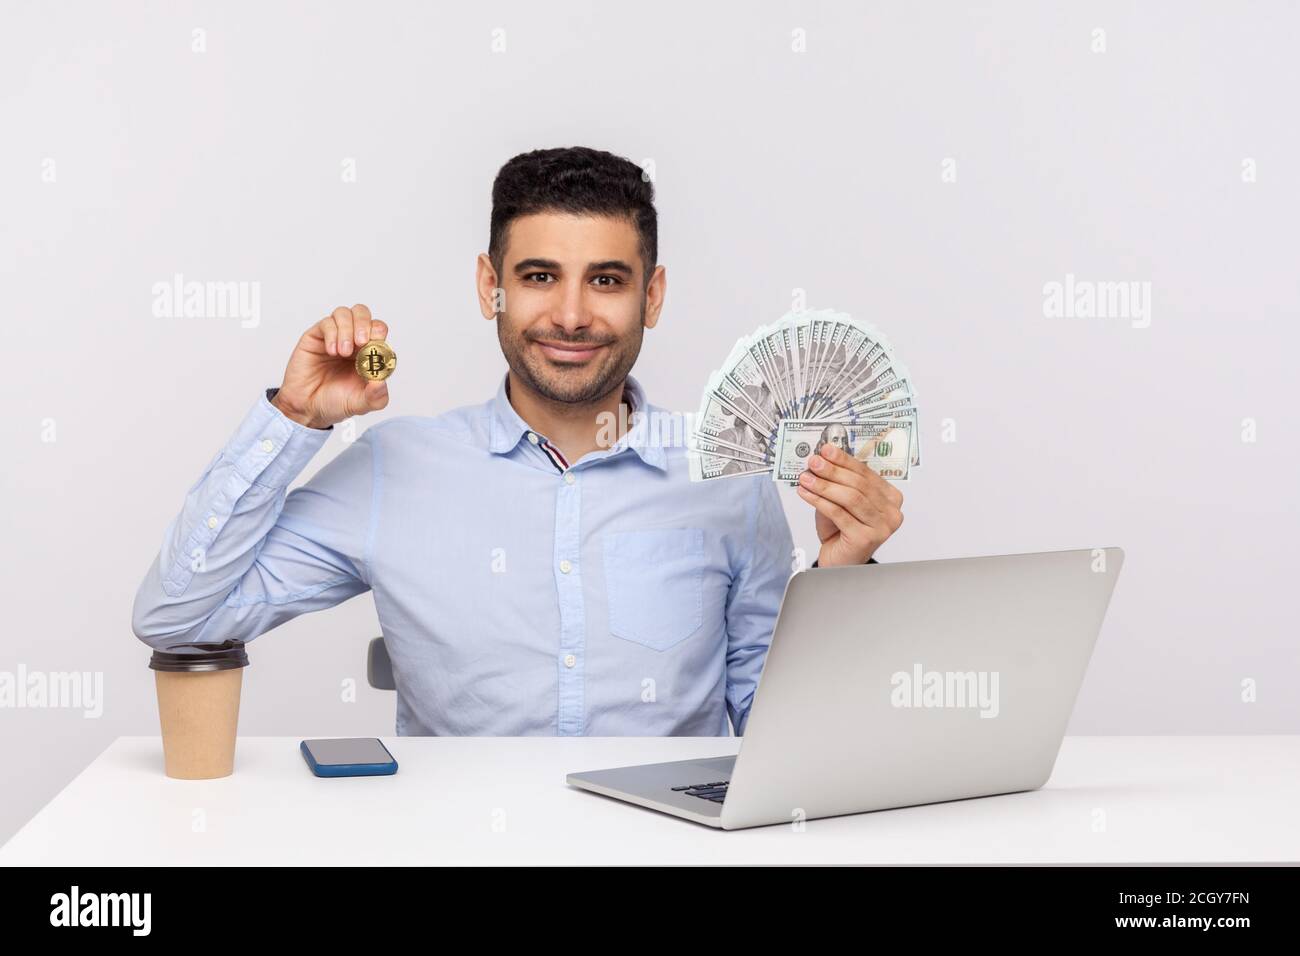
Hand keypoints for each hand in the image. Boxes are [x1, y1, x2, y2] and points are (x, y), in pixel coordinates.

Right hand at [272, 304, 390, 428]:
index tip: (375, 347)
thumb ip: (376, 396)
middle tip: (361, 342)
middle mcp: (352, 341)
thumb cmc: (335, 403)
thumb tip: (382, 381)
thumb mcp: (361, 404)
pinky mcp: (316, 338)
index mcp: (368, 353)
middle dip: (364, 323)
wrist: (307, 409)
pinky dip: (332, 334)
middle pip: (362, 313)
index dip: (378, 332)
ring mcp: (334, 337)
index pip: (378, 329)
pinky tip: (332, 352)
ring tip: (343, 352)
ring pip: (344, 313)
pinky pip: (326, 323)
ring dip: (347, 329)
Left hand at [795, 442, 903, 566]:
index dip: (844, 460)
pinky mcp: (866, 538)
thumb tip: (822, 459)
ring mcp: (882, 527)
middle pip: (859, 484)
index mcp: (891, 497)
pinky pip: (839, 514)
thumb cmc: (842, 530)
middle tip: (814, 462)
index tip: (826, 450)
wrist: (839, 561)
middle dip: (833, 471)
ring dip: (824, 485)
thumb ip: (838, 482)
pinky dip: (819, 501)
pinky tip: (806, 493)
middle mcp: (892, 512)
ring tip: (806, 477)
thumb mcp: (841, 501)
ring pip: (850, 498)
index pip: (866, 473)